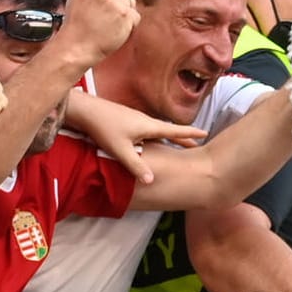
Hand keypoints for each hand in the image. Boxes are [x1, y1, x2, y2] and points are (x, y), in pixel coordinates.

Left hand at [61, 91, 205, 183]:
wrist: (85, 110)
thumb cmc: (104, 129)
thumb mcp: (121, 150)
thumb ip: (137, 166)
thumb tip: (153, 181)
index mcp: (149, 127)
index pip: (175, 130)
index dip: (191, 133)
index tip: (206, 133)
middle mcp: (145, 122)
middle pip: (170, 131)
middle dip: (184, 138)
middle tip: (197, 144)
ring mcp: (136, 120)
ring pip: (159, 131)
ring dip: (170, 138)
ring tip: (179, 146)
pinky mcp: (127, 122)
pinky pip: (148, 132)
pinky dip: (157, 138)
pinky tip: (153, 144)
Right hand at [62, 0, 139, 65]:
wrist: (77, 47)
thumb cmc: (76, 27)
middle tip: (107, 12)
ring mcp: (114, 0)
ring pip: (131, 1)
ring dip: (125, 12)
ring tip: (109, 22)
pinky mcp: (125, 14)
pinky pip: (135, 16)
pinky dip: (129, 25)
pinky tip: (115, 29)